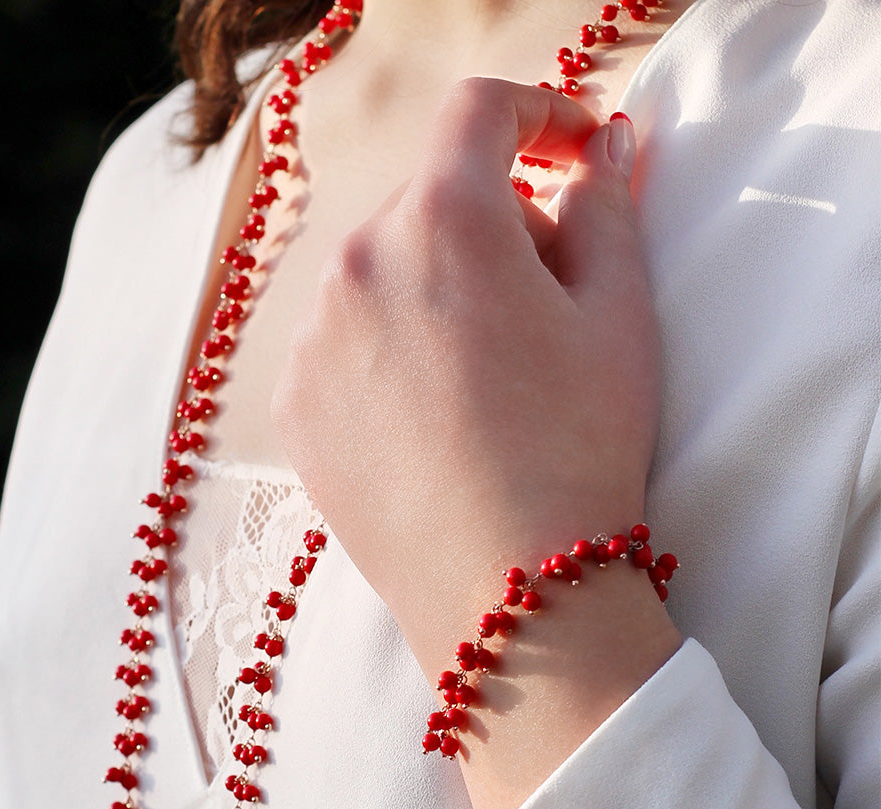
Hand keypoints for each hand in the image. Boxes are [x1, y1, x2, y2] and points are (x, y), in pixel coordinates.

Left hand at [274, 78, 661, 664]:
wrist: (505, 590)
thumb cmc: (577, 450)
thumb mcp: (620, 316)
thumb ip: (606, 207)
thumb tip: (601, 150)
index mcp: (443, 222)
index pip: (479, 112)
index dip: (537, 115)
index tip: (572, 153)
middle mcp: (356, 264)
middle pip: (430, 201)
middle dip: (492, 226)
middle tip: (543, 300)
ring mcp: (313, 338)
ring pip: (383, 272)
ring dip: (435, 290)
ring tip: (485, 379)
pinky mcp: (295, 402)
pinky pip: (344, 340)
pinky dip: (388, 351)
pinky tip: (432, 418)